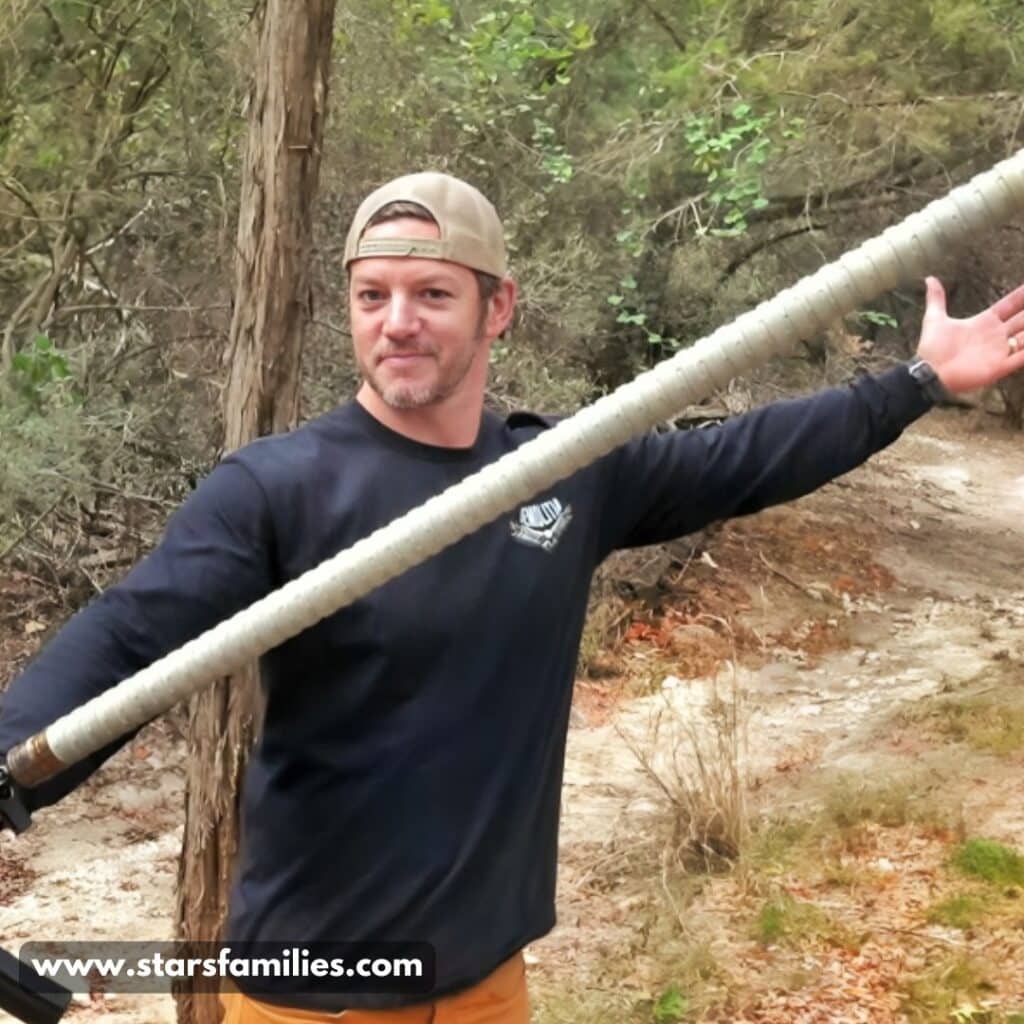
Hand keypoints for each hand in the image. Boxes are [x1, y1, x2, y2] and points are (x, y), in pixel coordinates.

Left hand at [916, 277, 1023, 393]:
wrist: (928, 372)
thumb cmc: (932, 348)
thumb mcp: (935, 319)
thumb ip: (937, 299)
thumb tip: (930, 279)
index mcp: (985, 322)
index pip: (1010, 305)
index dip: (1022, 295)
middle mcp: (996, 335)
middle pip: (1023, 319)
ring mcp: (999, 351)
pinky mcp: (999, 367)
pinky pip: (1022, 357)